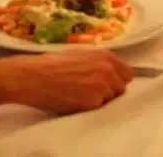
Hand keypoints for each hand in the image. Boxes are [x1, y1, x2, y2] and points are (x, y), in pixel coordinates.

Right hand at [0, 51, 133, 114]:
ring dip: (99, 99)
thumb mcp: (80, 54)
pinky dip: (88, 107)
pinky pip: (98, 108)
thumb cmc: (52, 64)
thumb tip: (110, 71)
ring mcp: (102, 87)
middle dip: (110, 91)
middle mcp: (108, 70)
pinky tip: (74, 101)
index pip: (128, 73)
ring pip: (110, 99)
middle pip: (121, 88)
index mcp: (106, 56)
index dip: (118, 80)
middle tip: (91, 91)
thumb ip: (99, 62)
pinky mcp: (93, 102)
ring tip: (79, 95)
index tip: (110, 84)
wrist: (34, 76)